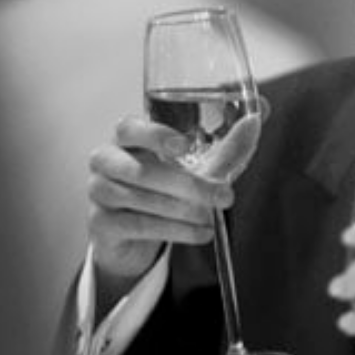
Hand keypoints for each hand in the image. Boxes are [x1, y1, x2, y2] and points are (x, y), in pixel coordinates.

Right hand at [87, 115, 233, 281]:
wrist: (134, 235)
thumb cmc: (167, 187)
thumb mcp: (200, 165)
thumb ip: (228, 144)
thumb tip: (255, 119)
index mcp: (127, 138)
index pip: (129, 128)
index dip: (155, 136)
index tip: (184, 147)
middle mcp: (106, 161)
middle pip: (140, 170)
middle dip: (188, 185)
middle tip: (225, 196)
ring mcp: (98, 192)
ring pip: (140, 199)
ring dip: (184, 210)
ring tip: (212, 217)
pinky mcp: (101, 224)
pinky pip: (139, 225)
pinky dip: (176, 231)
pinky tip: (201, 234)